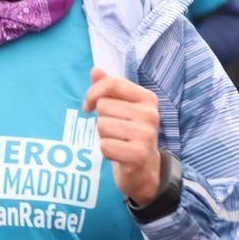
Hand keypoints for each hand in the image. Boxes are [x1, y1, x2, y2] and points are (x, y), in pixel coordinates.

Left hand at [83, 67, 161, 205]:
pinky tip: (118, 154)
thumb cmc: (128, 133)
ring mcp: (146, 135)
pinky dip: (106, 151)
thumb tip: (95, 70)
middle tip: (115, 130)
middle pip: (103, 107)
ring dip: (104, 136)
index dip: (93, 93)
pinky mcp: (139, 154)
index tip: (88, 106)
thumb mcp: (120, 108)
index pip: (112, 83)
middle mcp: (150, 114)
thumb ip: (108, 88)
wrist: (144, 169)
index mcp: (147, 98)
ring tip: (118, 141)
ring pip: (102, 126)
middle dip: (101, 120)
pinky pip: (105, 146)